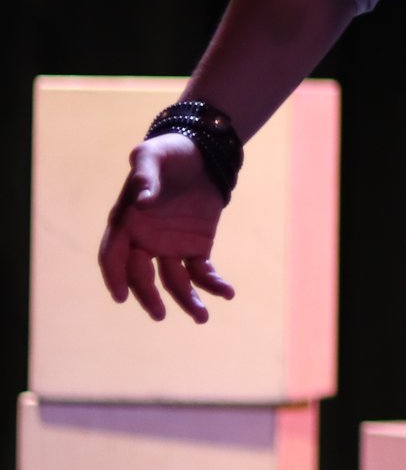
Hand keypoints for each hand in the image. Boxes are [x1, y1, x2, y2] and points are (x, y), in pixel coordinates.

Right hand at [97, 135, 236, 323]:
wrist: (201, 152)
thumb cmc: (169, 153)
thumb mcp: (151, 155)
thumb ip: (145, 176)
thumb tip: (142, 201)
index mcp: (126, 222)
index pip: (113, 255)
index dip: (115, 276)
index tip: (122, 297)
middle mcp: (144, 240)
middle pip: (141, 275)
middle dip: (148, 296)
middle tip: (159, 314)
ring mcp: (170, 245)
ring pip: (174, 281)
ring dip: (186, 300)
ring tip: (202, 317)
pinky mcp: (197, 245)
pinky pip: (202, 270)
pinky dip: (213, 283)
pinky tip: (228, 293)